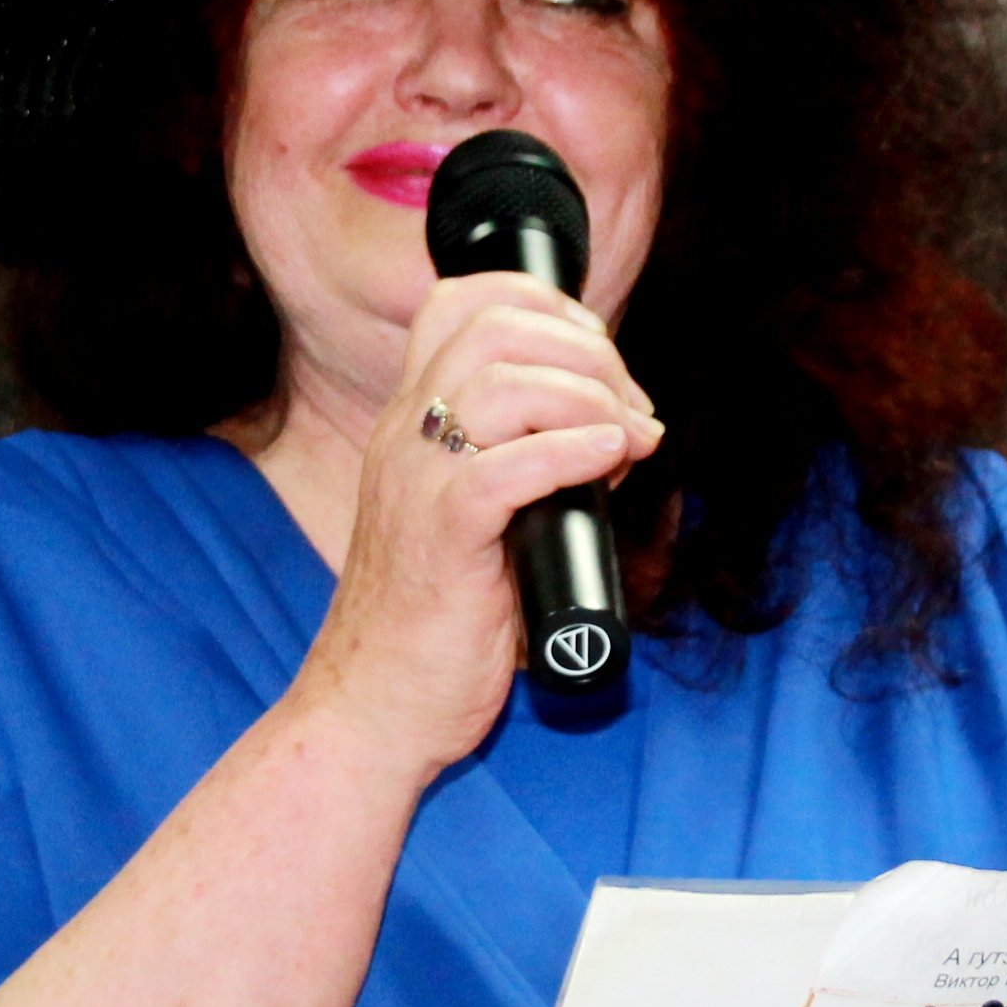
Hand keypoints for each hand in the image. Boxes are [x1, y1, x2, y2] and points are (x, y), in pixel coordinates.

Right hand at [285, 270, 664, 779]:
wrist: (377, 705)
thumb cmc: (438, 622)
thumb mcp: (482, 519)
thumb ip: (532, 464)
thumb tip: (619, 434)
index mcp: (411, 422)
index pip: (459, 301)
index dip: (544, 303)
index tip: (598, 357)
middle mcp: (405, 436)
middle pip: (494, 326)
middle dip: (586, 350)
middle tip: (630, 408)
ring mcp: (417, 483)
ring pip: (503, 383)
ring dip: (590, 396)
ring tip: (628, 441)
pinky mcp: (442, 537)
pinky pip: (505, 466)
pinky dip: (572, 450)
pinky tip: (611, 459)